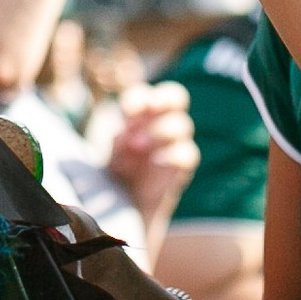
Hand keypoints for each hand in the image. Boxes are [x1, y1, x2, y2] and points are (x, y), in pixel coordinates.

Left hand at [108, 82, 199, 225]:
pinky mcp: (183, 166)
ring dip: (157, 132)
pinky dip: (172, 154)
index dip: (140, 97)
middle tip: (147, 108)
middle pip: (176, 96)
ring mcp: (176, 143)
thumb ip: (120, 141)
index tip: (126, 111)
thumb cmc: (118, 171)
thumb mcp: (113, 154)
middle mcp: (163, 122)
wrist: (129, 205)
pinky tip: (155, 161)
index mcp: (144, 113)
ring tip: (134, 146)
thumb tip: (124, 135)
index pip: (147, 94)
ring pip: (180, 124)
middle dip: (161, 99)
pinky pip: (187, 153)